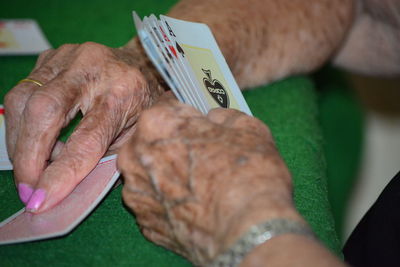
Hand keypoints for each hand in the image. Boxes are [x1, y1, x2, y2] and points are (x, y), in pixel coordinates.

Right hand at [5, 39, 164, 211]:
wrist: (140, 63)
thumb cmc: (141, 104)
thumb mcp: (136, 134)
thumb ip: (106, 159)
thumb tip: (67, 190)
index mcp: (124, 93)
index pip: (88, 138)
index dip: (62, 172)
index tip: (41, 200)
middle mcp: (94, 68)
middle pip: (45, 111)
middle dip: (28, 156)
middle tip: (26, 189)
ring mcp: (69, 57)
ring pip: (23, 99)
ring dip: (20, 141)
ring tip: (30, 166)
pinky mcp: (51, 56)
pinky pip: (23, 91)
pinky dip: (22, 122)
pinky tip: (35, 139)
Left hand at [118, 93, 302, 264]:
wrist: (247, 232)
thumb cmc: (247, 173)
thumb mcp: (247, 128)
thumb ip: (223, 116)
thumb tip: (214, 119)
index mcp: (156, 123)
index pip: (167, 107)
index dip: (188, 115)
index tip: (199, 124)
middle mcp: (135, 156)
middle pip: (154, 140)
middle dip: (174, 143)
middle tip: (202, 155)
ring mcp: (137, 193)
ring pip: (152, 172)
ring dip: (169, 173)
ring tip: (198, 183)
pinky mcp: (144, 223)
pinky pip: (156, 202)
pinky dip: (170, 201)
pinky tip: (193, 205)